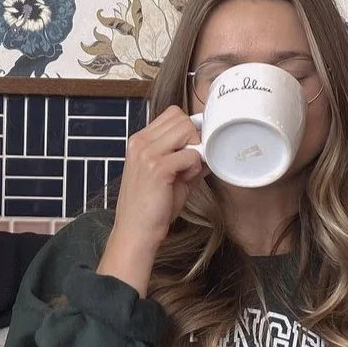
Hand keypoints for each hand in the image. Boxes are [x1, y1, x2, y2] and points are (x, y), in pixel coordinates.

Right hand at [97, 106, 204, 294]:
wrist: (136, 232)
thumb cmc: (152, 207)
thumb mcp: (168, 176)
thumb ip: (186, 158)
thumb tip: (211, 148)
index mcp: (139, 140)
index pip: (172, 114)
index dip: (188, 129)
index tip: (190, 149)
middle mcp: (140, 142)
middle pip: (181, 118)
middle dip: (193, 138)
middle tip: (189, 163)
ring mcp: (146, 153)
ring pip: (187, 130)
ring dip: (194, 150)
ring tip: (186, 172)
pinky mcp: (157, 167)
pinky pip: (191, 155)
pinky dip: (194, 168)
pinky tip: (184, 181)